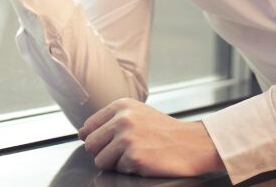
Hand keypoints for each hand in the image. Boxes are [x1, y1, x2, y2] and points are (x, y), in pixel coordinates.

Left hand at [79, 99, 224, 177]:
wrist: (193, 144)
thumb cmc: (165, 131)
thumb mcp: (138, 114)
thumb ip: (110, 120)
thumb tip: (82, 133)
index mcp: (121, 105)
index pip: (88, 127)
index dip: (97, 139)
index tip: (111, 142)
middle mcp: (122, 119)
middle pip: (91, 145)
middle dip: (104, 153)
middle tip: (124, 152)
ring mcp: (128, 138)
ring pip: (100, 160)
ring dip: (116, 163)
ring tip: (136, 155)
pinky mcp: (134, 158)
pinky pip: (118, 170)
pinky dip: (130, 170)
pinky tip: (146, 161)